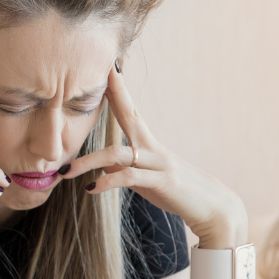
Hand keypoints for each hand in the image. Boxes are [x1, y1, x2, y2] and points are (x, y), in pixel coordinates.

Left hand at [60, 61, 247, 247]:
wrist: (213, 209)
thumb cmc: (180, 194)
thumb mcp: (148, 181)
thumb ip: (128, 172)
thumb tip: (107, 168)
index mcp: (150, 145)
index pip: (130, 112)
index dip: (117, 91)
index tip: (105, 70)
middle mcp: (154, 148)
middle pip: (130, 115)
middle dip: (114, 94)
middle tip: (97, 73)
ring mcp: (159, 164)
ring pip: (118, 154)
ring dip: (89, 161)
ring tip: (65, 171)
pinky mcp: (162, 182)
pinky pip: (129, 178)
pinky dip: (107, 182)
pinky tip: (90, 189)